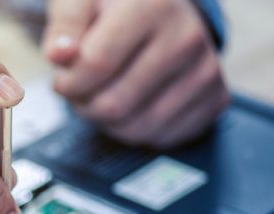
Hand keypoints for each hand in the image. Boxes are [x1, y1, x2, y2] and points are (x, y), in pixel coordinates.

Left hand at [43, 0, 229, 148]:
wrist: (162, 9)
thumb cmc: (114, 7)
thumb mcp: (80, 1)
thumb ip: (65, 24)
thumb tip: (60, 55)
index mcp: (153, 5)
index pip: (96, 66)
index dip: (68, 81)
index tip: (64, 75)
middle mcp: (187, 37)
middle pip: (113, 105)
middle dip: (85, 105)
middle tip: (84, 89)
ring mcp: (206, 70)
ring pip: (135, 129)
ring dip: (107, 121)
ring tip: (106, 93)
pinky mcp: (215, 99)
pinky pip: (159, 138)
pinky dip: (136, 129)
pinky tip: (133, 103)